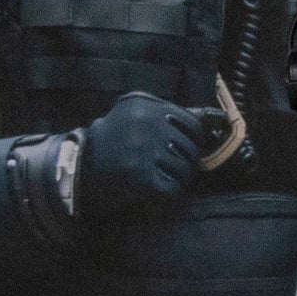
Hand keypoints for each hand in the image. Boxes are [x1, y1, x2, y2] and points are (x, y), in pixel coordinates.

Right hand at [72, 93, 222, 226]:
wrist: (80, 166)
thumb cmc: (115, 141)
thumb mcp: (137, 116)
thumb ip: (174, 115)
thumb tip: (216, 117)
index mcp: (143, 104)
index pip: (192, 123)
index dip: (193, 140)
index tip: (181, 147)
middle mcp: (144, 122)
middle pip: (191, 148)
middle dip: (185, 161)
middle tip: (165, 165)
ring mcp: (143, 149)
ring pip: (185, 169)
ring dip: (177, 178)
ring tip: (157, 175)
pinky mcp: (141, 175)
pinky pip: (174, 188)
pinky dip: (168, 192)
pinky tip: (153, 187)